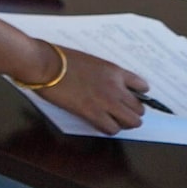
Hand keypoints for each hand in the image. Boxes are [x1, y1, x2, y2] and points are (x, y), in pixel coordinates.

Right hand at [32, 43, 149, 132]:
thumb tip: (104, 83)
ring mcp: (106, 102)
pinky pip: (112, 129)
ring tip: (113, 120)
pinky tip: (100, 123)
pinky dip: (109, 128)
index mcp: (115, 71)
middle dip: (131, 111)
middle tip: (120, 112)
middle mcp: (116, 88)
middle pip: (139, 108)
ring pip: (132, 122)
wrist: (44, 64)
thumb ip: (102, 74)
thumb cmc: (59, 58)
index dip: (137, 94)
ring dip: (124, 122)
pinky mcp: (93, 114)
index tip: (129, 97)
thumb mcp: (89, 61)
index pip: (142, 86)